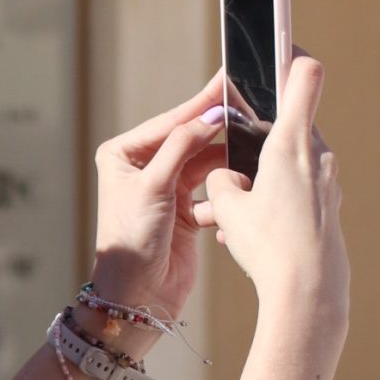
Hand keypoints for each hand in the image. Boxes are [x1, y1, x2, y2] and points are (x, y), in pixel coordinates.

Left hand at [90, 70, 228, 334]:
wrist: (137, 296)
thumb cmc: (131, 242)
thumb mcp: (153, 186)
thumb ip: (181, 147)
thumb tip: (209, 116)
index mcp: (123, 155)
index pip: (170, 122)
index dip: (200, 104)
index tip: (226, 82)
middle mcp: (144, 168)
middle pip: (190, 138)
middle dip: (218, 126)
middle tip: (249, 102)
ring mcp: (166, 189)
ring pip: (205, 162)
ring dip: (227, 158)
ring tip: (255, 139)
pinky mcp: (185, 211)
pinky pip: (213, 188)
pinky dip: (226, 186)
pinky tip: (244, 175)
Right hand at [196, 51, 346, 324]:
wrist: (308, 294)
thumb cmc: (268, 246)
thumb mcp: (227, 209)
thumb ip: (219, 182)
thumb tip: (225, 180)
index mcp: (291, 142)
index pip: (303, 74)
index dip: (290, 52)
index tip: (277, 42)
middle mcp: (318, 155)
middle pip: (286, 127)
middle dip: (257, 141)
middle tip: (230, 162)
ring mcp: (329, 183)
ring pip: (289, 166)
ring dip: (262, 179)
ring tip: (232, 216)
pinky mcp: (331, 209)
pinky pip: (298, 194)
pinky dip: (275, 203)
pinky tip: (253, 234)